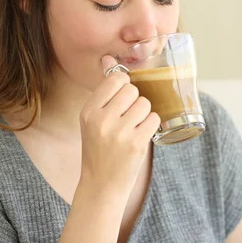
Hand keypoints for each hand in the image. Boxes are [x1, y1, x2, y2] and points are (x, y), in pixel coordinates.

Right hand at [78, 55, 160, 194]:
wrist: (101, 184)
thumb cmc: (99, 147)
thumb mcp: (93, 119)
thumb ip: (103, 91)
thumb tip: (108, 58)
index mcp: (88, 111)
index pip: (115, 80)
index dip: (124, 85)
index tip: (122, 97)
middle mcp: (102, 120)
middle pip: (132, 90)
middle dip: (135, 100)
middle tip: (128, 116)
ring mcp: (119, 133)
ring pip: (145, 103)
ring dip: (144, 112)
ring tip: (134, 126)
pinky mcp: (136, 144)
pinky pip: (154, 118)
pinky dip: (151, 124)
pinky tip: (142, 134)